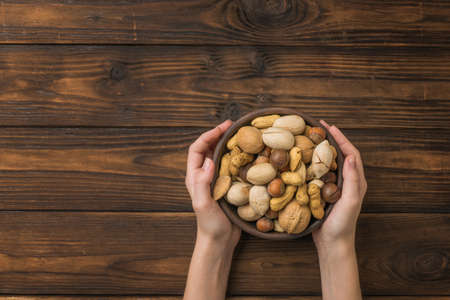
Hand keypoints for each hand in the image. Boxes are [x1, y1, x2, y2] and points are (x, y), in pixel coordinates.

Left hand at [185, 120, 240, 249]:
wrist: (219, 241)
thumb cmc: (209, 225)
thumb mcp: (203, 204)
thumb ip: (202, 182)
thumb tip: (209, 160)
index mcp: (194, 177)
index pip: (197, 149)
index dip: (208, 135)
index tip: (223, 127)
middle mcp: (204, 176)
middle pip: (209, 149)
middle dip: (219, 135)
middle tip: (235, 125)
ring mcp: (216, 180)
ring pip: (220, 156)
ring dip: (229, 144)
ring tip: (243, 136)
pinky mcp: (227, 186)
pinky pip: (232, 167)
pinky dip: (239, 158)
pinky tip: (250, 155)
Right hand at [313, 120, 366, 250]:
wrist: (332, 244)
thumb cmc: (342, 224)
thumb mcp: (349, 201)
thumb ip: (351, 180)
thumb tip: (350, 156)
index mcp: (356, 181)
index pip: (351, 153)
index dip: (341, 138)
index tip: (329, 126)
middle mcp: (347, 181)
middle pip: (341, 154)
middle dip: (332, 139)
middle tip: (318, 127)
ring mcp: (336, 187)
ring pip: (331, 162)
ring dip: (323, 148)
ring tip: (311, 138)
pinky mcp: (325, 192)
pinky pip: (320, 172)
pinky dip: (314, 162)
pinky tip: (303, 159)